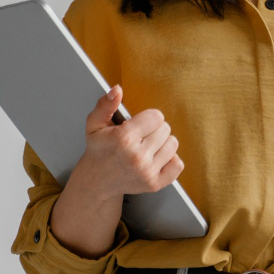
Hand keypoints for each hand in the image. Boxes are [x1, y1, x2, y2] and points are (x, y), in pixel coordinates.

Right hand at [49, 85, 183, 258]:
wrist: (97, 180)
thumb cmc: (99, 149)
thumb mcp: (94, 124)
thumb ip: (105, 104)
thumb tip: (117, 89)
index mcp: (124, 139)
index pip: (157, 116)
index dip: (148, 118)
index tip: (137, 125)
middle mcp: (137, 157)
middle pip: (166, 129)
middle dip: (154, 130)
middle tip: (139, 137)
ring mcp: (147, 172)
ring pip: (173, 144)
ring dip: (162, 143)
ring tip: (146, 147)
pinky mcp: (155, 184)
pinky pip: (178, 164)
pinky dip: (170, 159)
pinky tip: (155, 158)